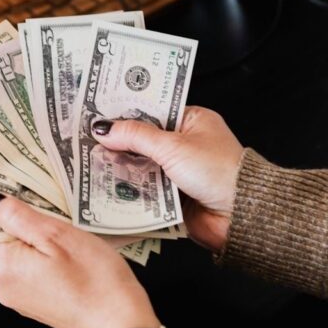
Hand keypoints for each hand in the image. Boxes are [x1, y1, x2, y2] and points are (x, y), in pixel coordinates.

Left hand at [0, 196, 159, 327]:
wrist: (119, 322)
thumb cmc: (94, 281)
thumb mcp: (58, 235)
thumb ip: (21, 217)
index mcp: (4, 266)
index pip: (0, 224)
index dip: (26, 215)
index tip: (47, 217)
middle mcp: (5, 285)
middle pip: (13, 241)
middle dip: (38, 232)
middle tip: (66, 236)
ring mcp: (21, 298)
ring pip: (28, 256)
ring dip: (49, 248)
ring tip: (73, 254)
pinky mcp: (37, 305)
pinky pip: (39, 273)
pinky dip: (54, 265)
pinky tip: (74, 267)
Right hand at [92, 106, 243, 251]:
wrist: (240, 215)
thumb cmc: (218, 171)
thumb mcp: (173, 146)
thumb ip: (136, 136)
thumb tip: (105, 128)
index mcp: (192, 122)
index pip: (152, 111)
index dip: (125, 113)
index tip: (98, 113)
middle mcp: (185, 145)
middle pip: (143, 141)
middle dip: (119, 144)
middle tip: (86, 140)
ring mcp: (178, 172)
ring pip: (141, 167)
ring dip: (122, 168)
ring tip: (90, 163)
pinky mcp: (173, 197)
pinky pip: (145, 191)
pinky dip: (130, 191)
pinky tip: (106, 187)